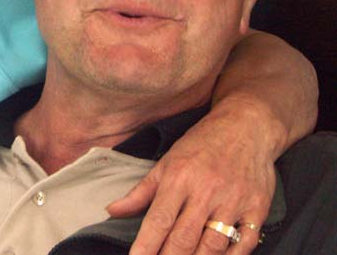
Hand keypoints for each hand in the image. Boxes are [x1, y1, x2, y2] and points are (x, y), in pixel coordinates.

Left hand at [106, 108, 274, 254]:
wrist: (246, 127)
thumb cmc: (201, 144)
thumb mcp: (166, 162)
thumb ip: (140, 192)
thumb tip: (111, 211)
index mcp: (178, 178)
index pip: (158, 221)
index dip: (145, 246)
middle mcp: (205, 192)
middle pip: (184, 238)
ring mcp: (233, 202)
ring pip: (213, 245)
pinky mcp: (257, 209)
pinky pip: (244, 243)